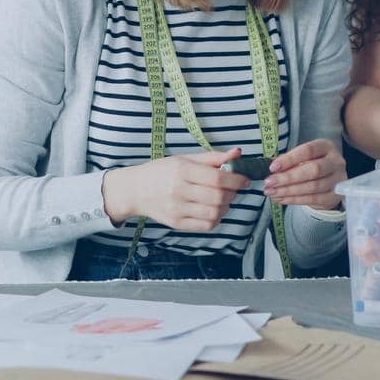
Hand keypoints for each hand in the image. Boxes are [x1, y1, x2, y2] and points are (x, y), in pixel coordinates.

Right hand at [100, 149, 250, 231]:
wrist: (135, 190)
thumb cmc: (162, 171)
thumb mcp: (185, 159)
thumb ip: (213, 157)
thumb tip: (238, 153)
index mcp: (181, 170)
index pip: (218, 178)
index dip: (236, 180)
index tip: (244, 179)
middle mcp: (178, 190)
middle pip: (218, 197)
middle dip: (232, 194)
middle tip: (232, 189)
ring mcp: (177, 209)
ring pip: (215, 213)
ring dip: (226, 207)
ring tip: (222, 199)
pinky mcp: (177, 223)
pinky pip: (206, 225)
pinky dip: (216, 219)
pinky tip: (212, 210)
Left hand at [264, 139, 345, 209]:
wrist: (329, 180)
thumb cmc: (311, 163)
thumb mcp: (302, 157)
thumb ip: (290, 161)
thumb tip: (274, 170)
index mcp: (326, 147)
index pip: (308, 151)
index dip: (290, 159)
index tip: (273, 167)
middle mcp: (336, 162)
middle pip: (313, 170)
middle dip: (288, 178)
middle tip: (270, 182)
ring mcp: (338, 180)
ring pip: (313, 187)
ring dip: (288, 191)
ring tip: (272, 192)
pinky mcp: (334, 196)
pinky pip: (313, 199)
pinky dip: (294, 200)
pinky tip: (281, 198)